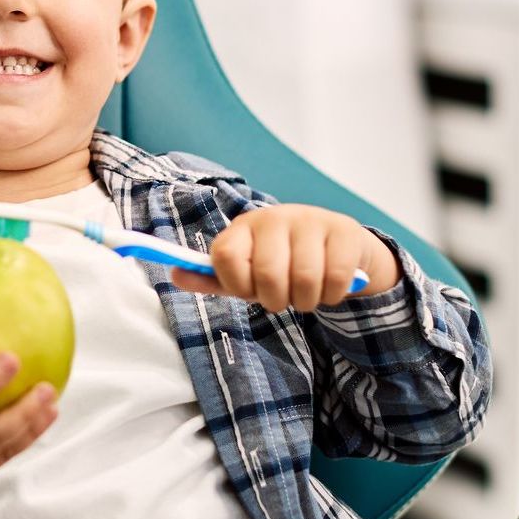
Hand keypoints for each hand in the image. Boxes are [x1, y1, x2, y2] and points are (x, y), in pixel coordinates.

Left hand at [170, 205, 400, 311]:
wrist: (336, 247)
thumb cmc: (282, 264)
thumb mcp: (245, 273)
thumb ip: (212, 278)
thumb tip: (174, 276)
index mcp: (244, 226)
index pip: (225, 255)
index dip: (235, 283)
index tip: (247, 290)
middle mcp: (275, 217)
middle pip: (267, 274)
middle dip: (275, 299)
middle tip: (281, 298)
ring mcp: (311, 220)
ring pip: (304, 280)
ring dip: (306, 301)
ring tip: (305, 294)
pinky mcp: (344, 230)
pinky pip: (335, 279)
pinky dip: (332, 295)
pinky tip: (329, 287)